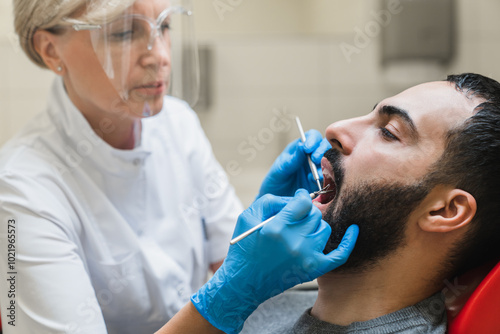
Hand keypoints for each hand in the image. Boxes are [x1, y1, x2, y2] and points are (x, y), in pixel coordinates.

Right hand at [191, 189, 357, 333]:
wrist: (243, 282)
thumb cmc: (243, 247)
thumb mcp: (248, 216)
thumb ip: (272, 200)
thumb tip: (296, 198)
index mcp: (277, 227)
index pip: (303, 202)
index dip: (300, 198)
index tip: (297, 200)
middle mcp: (294, 242)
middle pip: (315, 214)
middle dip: (306, 213)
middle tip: (296, 218)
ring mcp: (306, 257)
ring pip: (324, 229)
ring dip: (314, 226)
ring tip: (301, 231)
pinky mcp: (313, 269)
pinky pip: (340, 254)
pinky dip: (349, 241)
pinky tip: (354, 230)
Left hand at [257, 130, 330, 197]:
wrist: (277, 203)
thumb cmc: (276, 183)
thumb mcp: (280, 170)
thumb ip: (292, 159)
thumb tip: (302, 146)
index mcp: (300, 149)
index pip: (312, 137)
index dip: (313, 140)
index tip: (307, 148)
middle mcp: (312, 157)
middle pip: (325, 146)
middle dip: (322, 151)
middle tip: (315, 159)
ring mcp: (318, 169)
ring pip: (330, 161)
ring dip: (325, 165)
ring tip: (313, 174)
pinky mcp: (323, 182)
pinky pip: (330, 177)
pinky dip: (325, 178)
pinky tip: (313, 182)